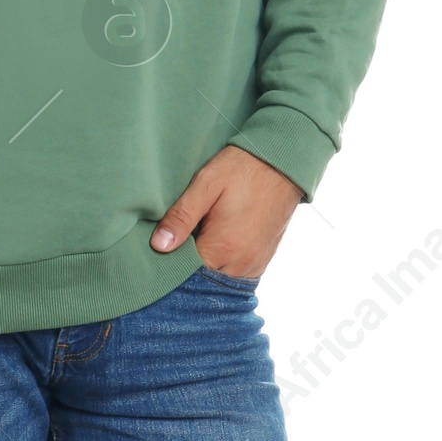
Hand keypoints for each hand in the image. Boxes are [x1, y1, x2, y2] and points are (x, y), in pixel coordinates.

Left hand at [150, 145, 303, 278]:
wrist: (283, 163)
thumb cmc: (243, 169)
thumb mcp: (206, 184)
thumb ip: (181, 216)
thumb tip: (158, 245)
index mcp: (223, 248)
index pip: (184, 271)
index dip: (169, 259)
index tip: (162, 243)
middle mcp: (241, 264)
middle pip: (202, 277)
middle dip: (187, 262)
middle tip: (181, 236)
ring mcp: (255, 264)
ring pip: (218, 277)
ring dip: (206, 263)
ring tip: (200, 237)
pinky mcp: (262, 260)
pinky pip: (235, 273)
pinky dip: (222, 263)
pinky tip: (216, 242)